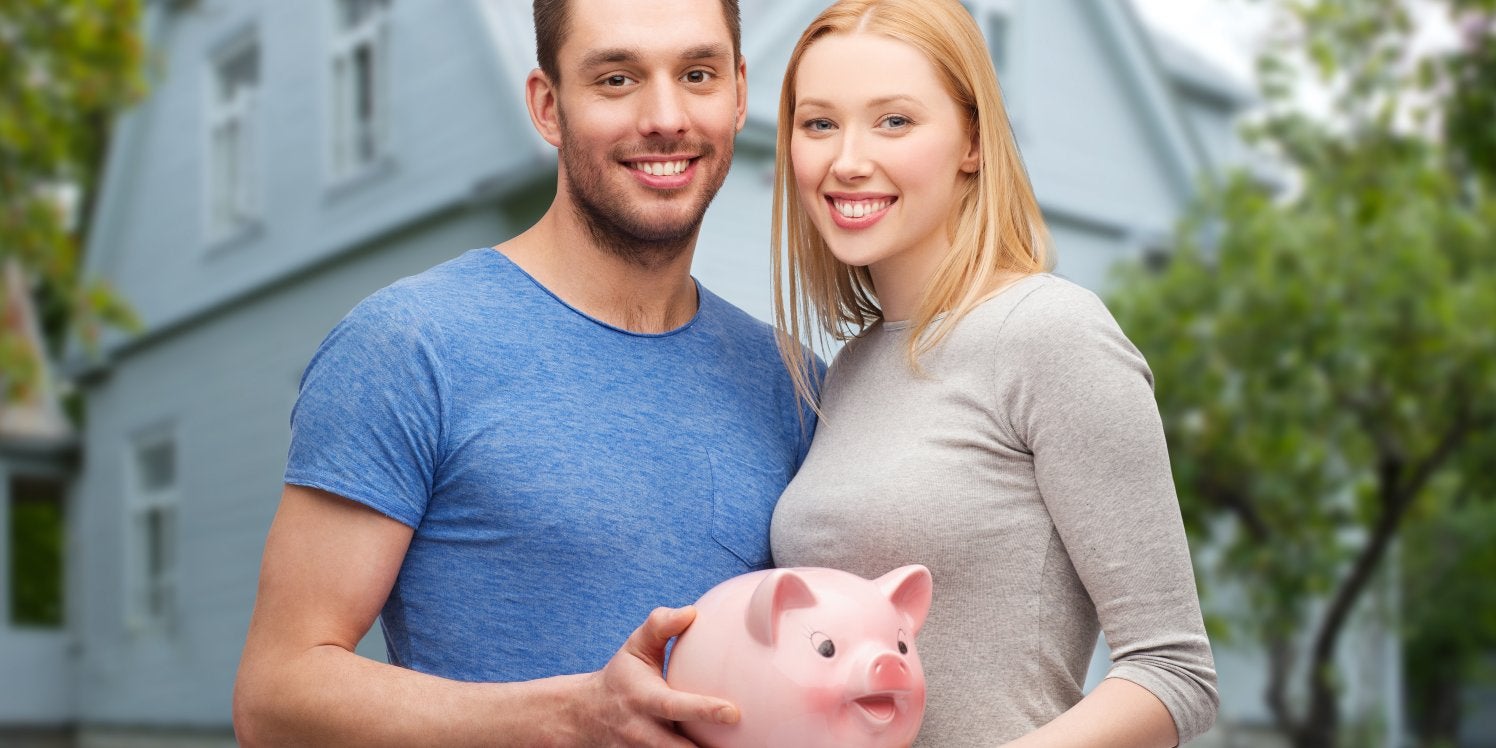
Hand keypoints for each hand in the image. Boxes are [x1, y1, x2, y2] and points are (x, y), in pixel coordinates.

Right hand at [567, 606, 739, 746]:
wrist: (584, 716)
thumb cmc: (621, 677)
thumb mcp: (634, 647)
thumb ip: (660, 625)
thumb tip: (691, 612)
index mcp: (642, 699)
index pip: (673, 706)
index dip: (703, 710)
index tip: (733, 713)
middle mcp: (642, 730)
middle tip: (742, 747)